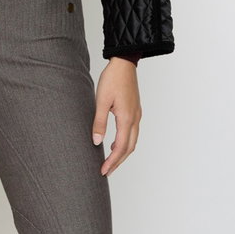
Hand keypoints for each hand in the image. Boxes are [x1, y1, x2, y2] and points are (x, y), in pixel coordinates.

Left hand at [92, 57, 141, 176]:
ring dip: (122, 152)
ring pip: (133, 141)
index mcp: (126, 118)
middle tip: (106, 170)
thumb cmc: (112, 78)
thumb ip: (99, 122)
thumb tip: (97, 142)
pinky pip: (133, 132)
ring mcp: (137, 114)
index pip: (120, 147)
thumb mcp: (101, 100)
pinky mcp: (135, 110)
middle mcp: (135, 119)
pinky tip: (115, 141)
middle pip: (129, 148)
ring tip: (110, 159)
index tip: (103, 171)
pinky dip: (125, 142)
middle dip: (118, 161)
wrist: (124, 63)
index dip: (112, 161)